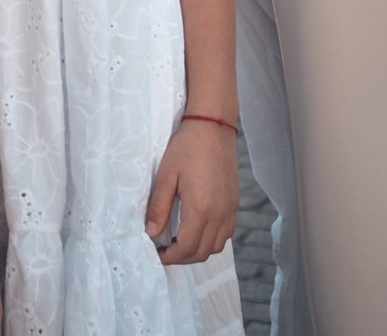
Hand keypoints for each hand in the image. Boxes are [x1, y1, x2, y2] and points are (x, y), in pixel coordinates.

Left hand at [145, 116, 237, 265]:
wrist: (213, 127)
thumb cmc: (187, 147)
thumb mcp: (166, 176)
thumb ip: (158, 207)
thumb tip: (152, 233)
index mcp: (201, 209)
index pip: (186, 247)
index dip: (170, 256)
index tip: (157, 254)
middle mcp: (219, 214)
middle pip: (202, 252)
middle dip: (182, 258)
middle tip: (164, 252)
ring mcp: (230, 210)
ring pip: (216, 246)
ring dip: (197, 251)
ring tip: (178, 243)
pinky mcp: (234, 204)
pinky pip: (226, 234)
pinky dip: (211, 240)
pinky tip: (196, 231)